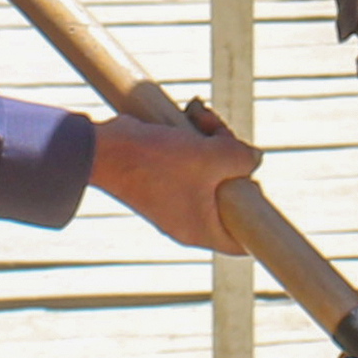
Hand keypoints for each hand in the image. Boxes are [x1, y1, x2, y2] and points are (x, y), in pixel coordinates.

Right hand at [88, 111, 265, 253]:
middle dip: (231, 159)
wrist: (102, 149)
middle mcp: (186, 221)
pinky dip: (193, 140)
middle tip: (223, 135)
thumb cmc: (156, 160)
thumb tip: (254, 159)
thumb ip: (242, 158)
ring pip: (209, 173)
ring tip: (202, 116)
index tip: (255, 186)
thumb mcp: (212, 156)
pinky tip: (191, 115)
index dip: (254, 217)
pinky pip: (189, 163)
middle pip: (226, 195)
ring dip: (212, 141)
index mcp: (200, 229)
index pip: (240, 242)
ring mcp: (172, 200)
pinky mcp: (160, 180)